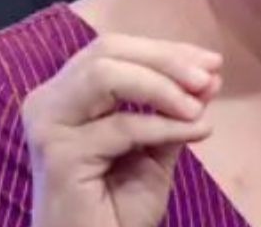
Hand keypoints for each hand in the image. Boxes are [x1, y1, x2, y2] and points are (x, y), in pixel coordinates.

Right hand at [21, 33, 222, 226]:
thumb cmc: (117, 212)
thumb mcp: (155, 152)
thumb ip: (175, 112)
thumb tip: (210, 75)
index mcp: (66, 95)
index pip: (113, 50)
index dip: (164, 50)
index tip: (212, 63)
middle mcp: (48, 102)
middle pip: (107, 51)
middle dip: (165, 59)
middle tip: (208, 78)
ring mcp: (49, 126)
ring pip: (106, 75)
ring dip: (161, 85)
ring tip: (198, 107)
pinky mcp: (59, 155)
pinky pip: (122, 126)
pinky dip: (164, 126)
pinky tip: (195, 132)